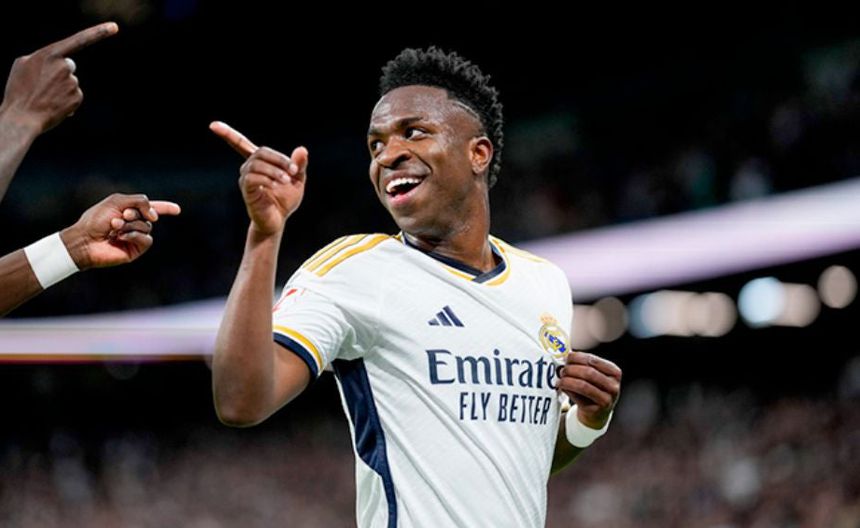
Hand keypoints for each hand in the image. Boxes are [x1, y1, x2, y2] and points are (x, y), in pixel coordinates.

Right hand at [0, 22, 117, 134]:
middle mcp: (64, 66)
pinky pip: (75, 96)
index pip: (78, 40)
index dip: (98, 32)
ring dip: (61, 89)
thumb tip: (60, 61)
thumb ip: (43, 58)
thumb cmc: (18, 90)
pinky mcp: (78, 97)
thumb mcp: (22, 65)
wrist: (21, 117)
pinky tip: (53, 106)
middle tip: (42, 86)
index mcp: (49, 54)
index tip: (115, 27)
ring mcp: (72, 82)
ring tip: (44, 97)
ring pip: (71, 82)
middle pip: (69, 66)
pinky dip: (66, 101)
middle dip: (60, 74)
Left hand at [60, 193, 180, 269]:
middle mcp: (134, 224)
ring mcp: (136, 237)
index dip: (165, 208)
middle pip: (150, 215)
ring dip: (131, 224)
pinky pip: (146, 239)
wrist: (85, 239)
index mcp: (129, 211)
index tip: (178, 210)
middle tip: (121, 215)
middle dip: (136, 213)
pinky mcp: (136, 249)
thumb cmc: (95, 220)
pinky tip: (120, 237)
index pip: (152, 208)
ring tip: (114, 227)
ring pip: (147, 227)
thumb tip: (155, 216)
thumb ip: (140, 201)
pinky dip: (134, 235)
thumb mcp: (118, 201)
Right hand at [209, 121, 307, 235]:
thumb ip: (299, 165)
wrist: (278, 221)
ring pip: (256, 164)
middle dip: (279, 159)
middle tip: (294, 170)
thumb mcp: (297, 181)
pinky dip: (267, 178)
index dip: (228, 134)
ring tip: (287, 180)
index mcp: (260, 163)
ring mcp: (246, 179)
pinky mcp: (246, 190)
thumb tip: (302, 149)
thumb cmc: (285, 201)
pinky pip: (252, 178)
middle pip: (260, 152)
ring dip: (275, 170)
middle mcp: (249, 168)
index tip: (212, 125)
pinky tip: (276, 186)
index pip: (241, 144)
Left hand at [557, 352, 621, 428]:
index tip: (566, 358)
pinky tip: (562, 387)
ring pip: (583, 385)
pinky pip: (580, 397)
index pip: (593, 360)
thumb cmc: (593, 390)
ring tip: (560, 380)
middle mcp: (614, 385)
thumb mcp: (594, 376)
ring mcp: (608, 398)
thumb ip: (583, 365)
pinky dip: (568, 390)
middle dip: (571, 369)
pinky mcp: (599, 409)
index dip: (577, 357)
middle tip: (561, 370)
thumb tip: (566, 355)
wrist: (596, 413)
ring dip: (568, 381)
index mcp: (614, 372)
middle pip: (588, 372)